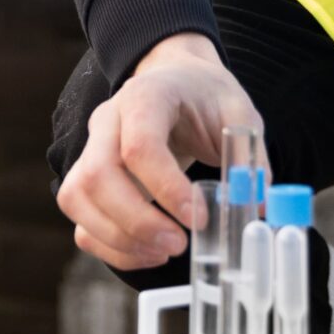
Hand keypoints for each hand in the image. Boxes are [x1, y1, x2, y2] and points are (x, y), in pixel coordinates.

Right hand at [56, 32, 262, 270]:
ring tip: (164, 252)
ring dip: (118, 238)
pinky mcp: (89, 178)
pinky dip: (109, 246)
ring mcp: (91, 149)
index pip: (140, 146)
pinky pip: (81, 219)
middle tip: (179, 244)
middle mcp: (108, 121)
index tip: (199, 218)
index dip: (166, 189)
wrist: (177, 80)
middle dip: (137, 222)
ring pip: (78, 199)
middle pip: (97, 176)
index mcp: (146, 97)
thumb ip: (249, 159)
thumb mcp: (239, 115)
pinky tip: (148, 252)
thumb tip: (255, 205)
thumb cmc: (205, 97)